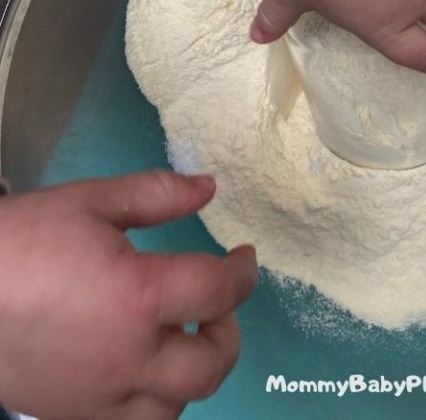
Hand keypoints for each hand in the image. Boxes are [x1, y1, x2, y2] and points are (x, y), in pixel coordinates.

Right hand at [0, 171, 256, 419]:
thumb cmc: (23, 240)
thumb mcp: (93, 201)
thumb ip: (158, 193)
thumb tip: (210, 187)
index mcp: (140, 297)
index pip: (219, 291)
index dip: (243, 272)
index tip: (243, 257)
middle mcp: (128, 357)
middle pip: (210, 366)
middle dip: (229, 333)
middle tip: (216, 306)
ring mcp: (97, 396)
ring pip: (173, 409)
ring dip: (191, 374)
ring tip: (180, 340)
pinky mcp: (68, 415)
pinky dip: (151, 404)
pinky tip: (140, 373)